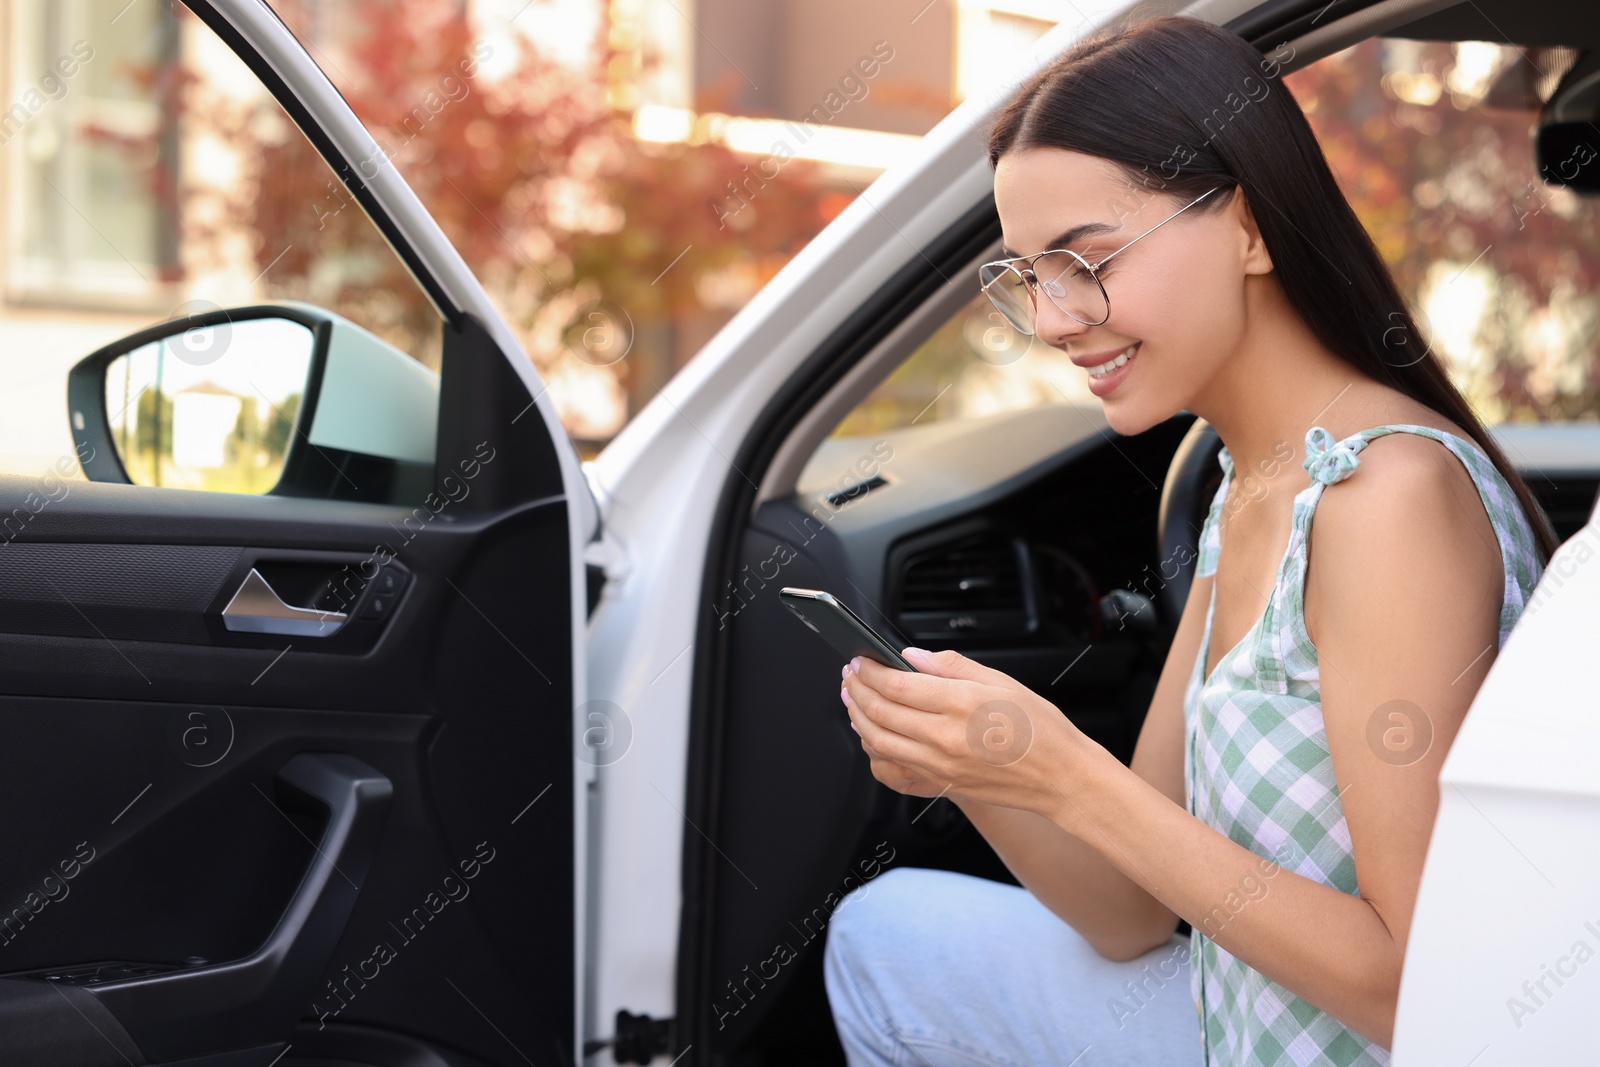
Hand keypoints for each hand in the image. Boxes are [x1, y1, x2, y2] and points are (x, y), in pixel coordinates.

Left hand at [840, 646, 1097, 815]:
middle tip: (850, 677)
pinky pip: (892, 769)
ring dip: (858, 719)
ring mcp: (940, 765)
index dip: (870, 671)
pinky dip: (874, 752)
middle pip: (880, 712)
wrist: (1061, 778)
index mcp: (961, 703)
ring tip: (853, 701)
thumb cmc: (1040, 730)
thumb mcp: (1001, 681)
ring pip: (879, 742)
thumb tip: (913, 656)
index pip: (896, 684)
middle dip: (857, 691)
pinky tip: (872, 737)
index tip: (861, 661)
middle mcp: (945, 737)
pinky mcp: (940, 784)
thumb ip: (950, 665)